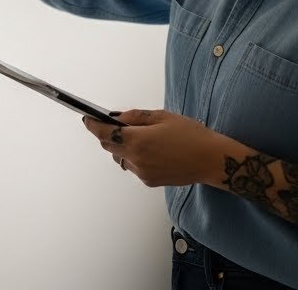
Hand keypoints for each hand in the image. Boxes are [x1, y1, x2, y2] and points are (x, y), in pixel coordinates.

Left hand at [83, 110, 222, 187]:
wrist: (211, 160)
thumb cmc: (190, 135)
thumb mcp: (163, 117)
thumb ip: (136, 117)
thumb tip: (117, 118)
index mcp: (138, 141)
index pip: (104, 133)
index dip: (93, 125)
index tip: (86, 118)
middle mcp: (136, 160)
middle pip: (109, 147)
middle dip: (108, 135)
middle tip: (115, 125)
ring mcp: (142, 173)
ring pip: (121, 158)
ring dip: (124, 148)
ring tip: (142, 138)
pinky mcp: (149, 181)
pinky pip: (134, 167)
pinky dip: (136, 158)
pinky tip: (154, 151)